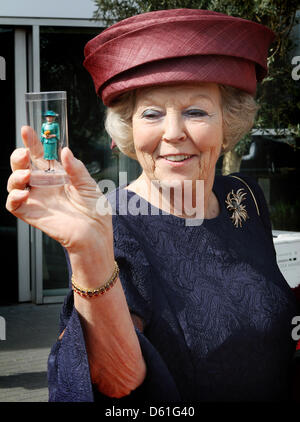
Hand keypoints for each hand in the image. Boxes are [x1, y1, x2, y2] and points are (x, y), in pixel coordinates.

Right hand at [6, 126, 113, 265]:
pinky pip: (14, 205)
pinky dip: (13, 197)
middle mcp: (43, 185)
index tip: (28, 130)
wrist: (96, 234)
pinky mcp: (32, 214)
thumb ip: (76, 168)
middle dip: (18, 156)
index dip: (32, 142)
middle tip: (25, 153)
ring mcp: (37, 200)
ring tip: (27, 174)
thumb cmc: (95, 211)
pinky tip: (23, 192)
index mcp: (56, 175)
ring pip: (14, 183)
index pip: (39, 155)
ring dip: (15, 175)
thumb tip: (64, 150)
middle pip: (21, 166)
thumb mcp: (89, 184)